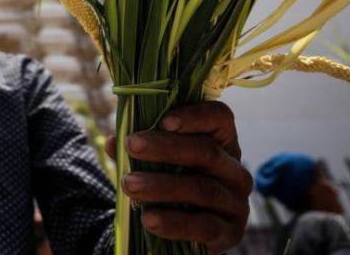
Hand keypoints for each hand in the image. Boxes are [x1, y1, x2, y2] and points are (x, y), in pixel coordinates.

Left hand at [105, 101, 252, 253]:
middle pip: (207, 151)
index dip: (195, 116)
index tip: (164, 121)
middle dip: (166, 147)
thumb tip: (113, 142)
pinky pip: (204, 225)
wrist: (186, 233)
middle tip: (132, 145)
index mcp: (221, 143)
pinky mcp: (231, 232)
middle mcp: (235, 170)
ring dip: (162, 185)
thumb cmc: (173, 186)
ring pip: (202, 188)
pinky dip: (174, 222)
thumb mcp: (157, 164)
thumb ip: (139, 150)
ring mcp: (236, 202)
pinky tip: (149, 219)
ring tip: (129, 184)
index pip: (219, 118)